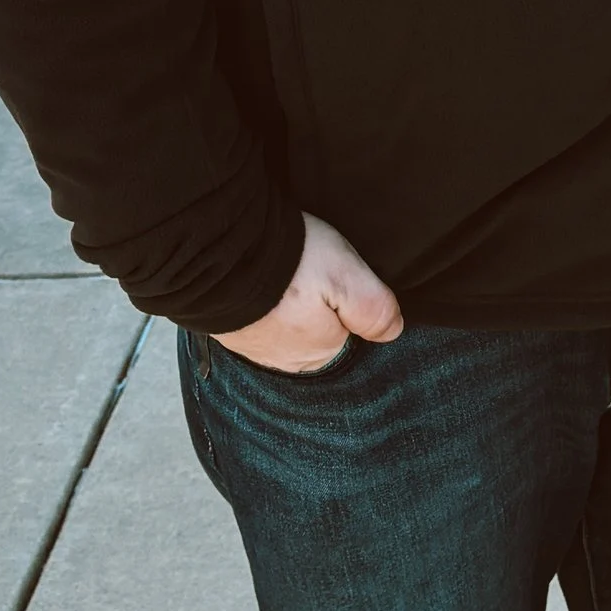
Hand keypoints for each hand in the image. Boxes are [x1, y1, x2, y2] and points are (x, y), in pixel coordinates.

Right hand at [214, 211, 404, 370]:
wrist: (216, 250)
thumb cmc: (288, 264)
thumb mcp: (348, 278)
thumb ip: (375, 310)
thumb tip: (393, 331)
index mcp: (319, 353)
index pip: (347, 333)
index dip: (347, 301)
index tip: (336, 278)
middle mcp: (285, 360)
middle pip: (316, 332)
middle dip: (317, 303)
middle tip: (310, 268)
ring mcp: (253, 347)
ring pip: (285, 326)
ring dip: (286, 301)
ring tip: (285, 270)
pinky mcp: (227, 329)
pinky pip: (256, 318)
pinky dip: (260, 300)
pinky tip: (260, 277)